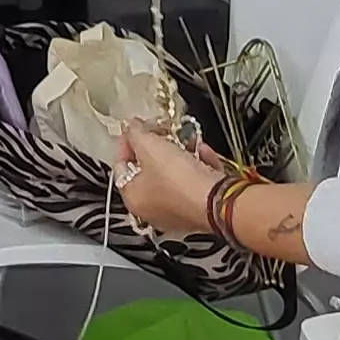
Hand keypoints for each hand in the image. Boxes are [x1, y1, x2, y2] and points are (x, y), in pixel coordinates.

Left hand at [115, 122, 223, 240]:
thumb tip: (129, 127)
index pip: (121, 167)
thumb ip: (135, 134)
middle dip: (157, 147)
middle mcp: (153, 211)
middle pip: (149, 172)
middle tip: (162, 132)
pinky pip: (197, 183)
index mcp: (133, 198)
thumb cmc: (179, 181)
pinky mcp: (201, 210)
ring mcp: (179, 212)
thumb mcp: (150, 146)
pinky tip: (205, 154)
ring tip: (189, 139)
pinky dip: (200, 166)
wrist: (218, 201)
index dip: (126, 143)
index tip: (134, 129)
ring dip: (182, 153)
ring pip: (176, 176)